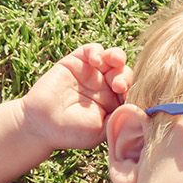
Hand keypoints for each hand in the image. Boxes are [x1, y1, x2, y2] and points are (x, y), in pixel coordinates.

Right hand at [18, 43, 133, 149]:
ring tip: (115, 63)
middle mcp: (106, 86)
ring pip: (112, 57)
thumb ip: (120, 118)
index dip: (136, 89)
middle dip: (126, 76)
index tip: (130, 97)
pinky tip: (96, 60)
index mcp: (116, 102)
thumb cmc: (72, 132)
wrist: (41, 125)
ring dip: (117, 57)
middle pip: (125, 72)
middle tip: (119, 86)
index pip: (134, 89)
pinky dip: (97, 51)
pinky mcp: (75, 62)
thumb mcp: (102, 130)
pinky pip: (92, 49)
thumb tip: (142, 110)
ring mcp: (91, 73)